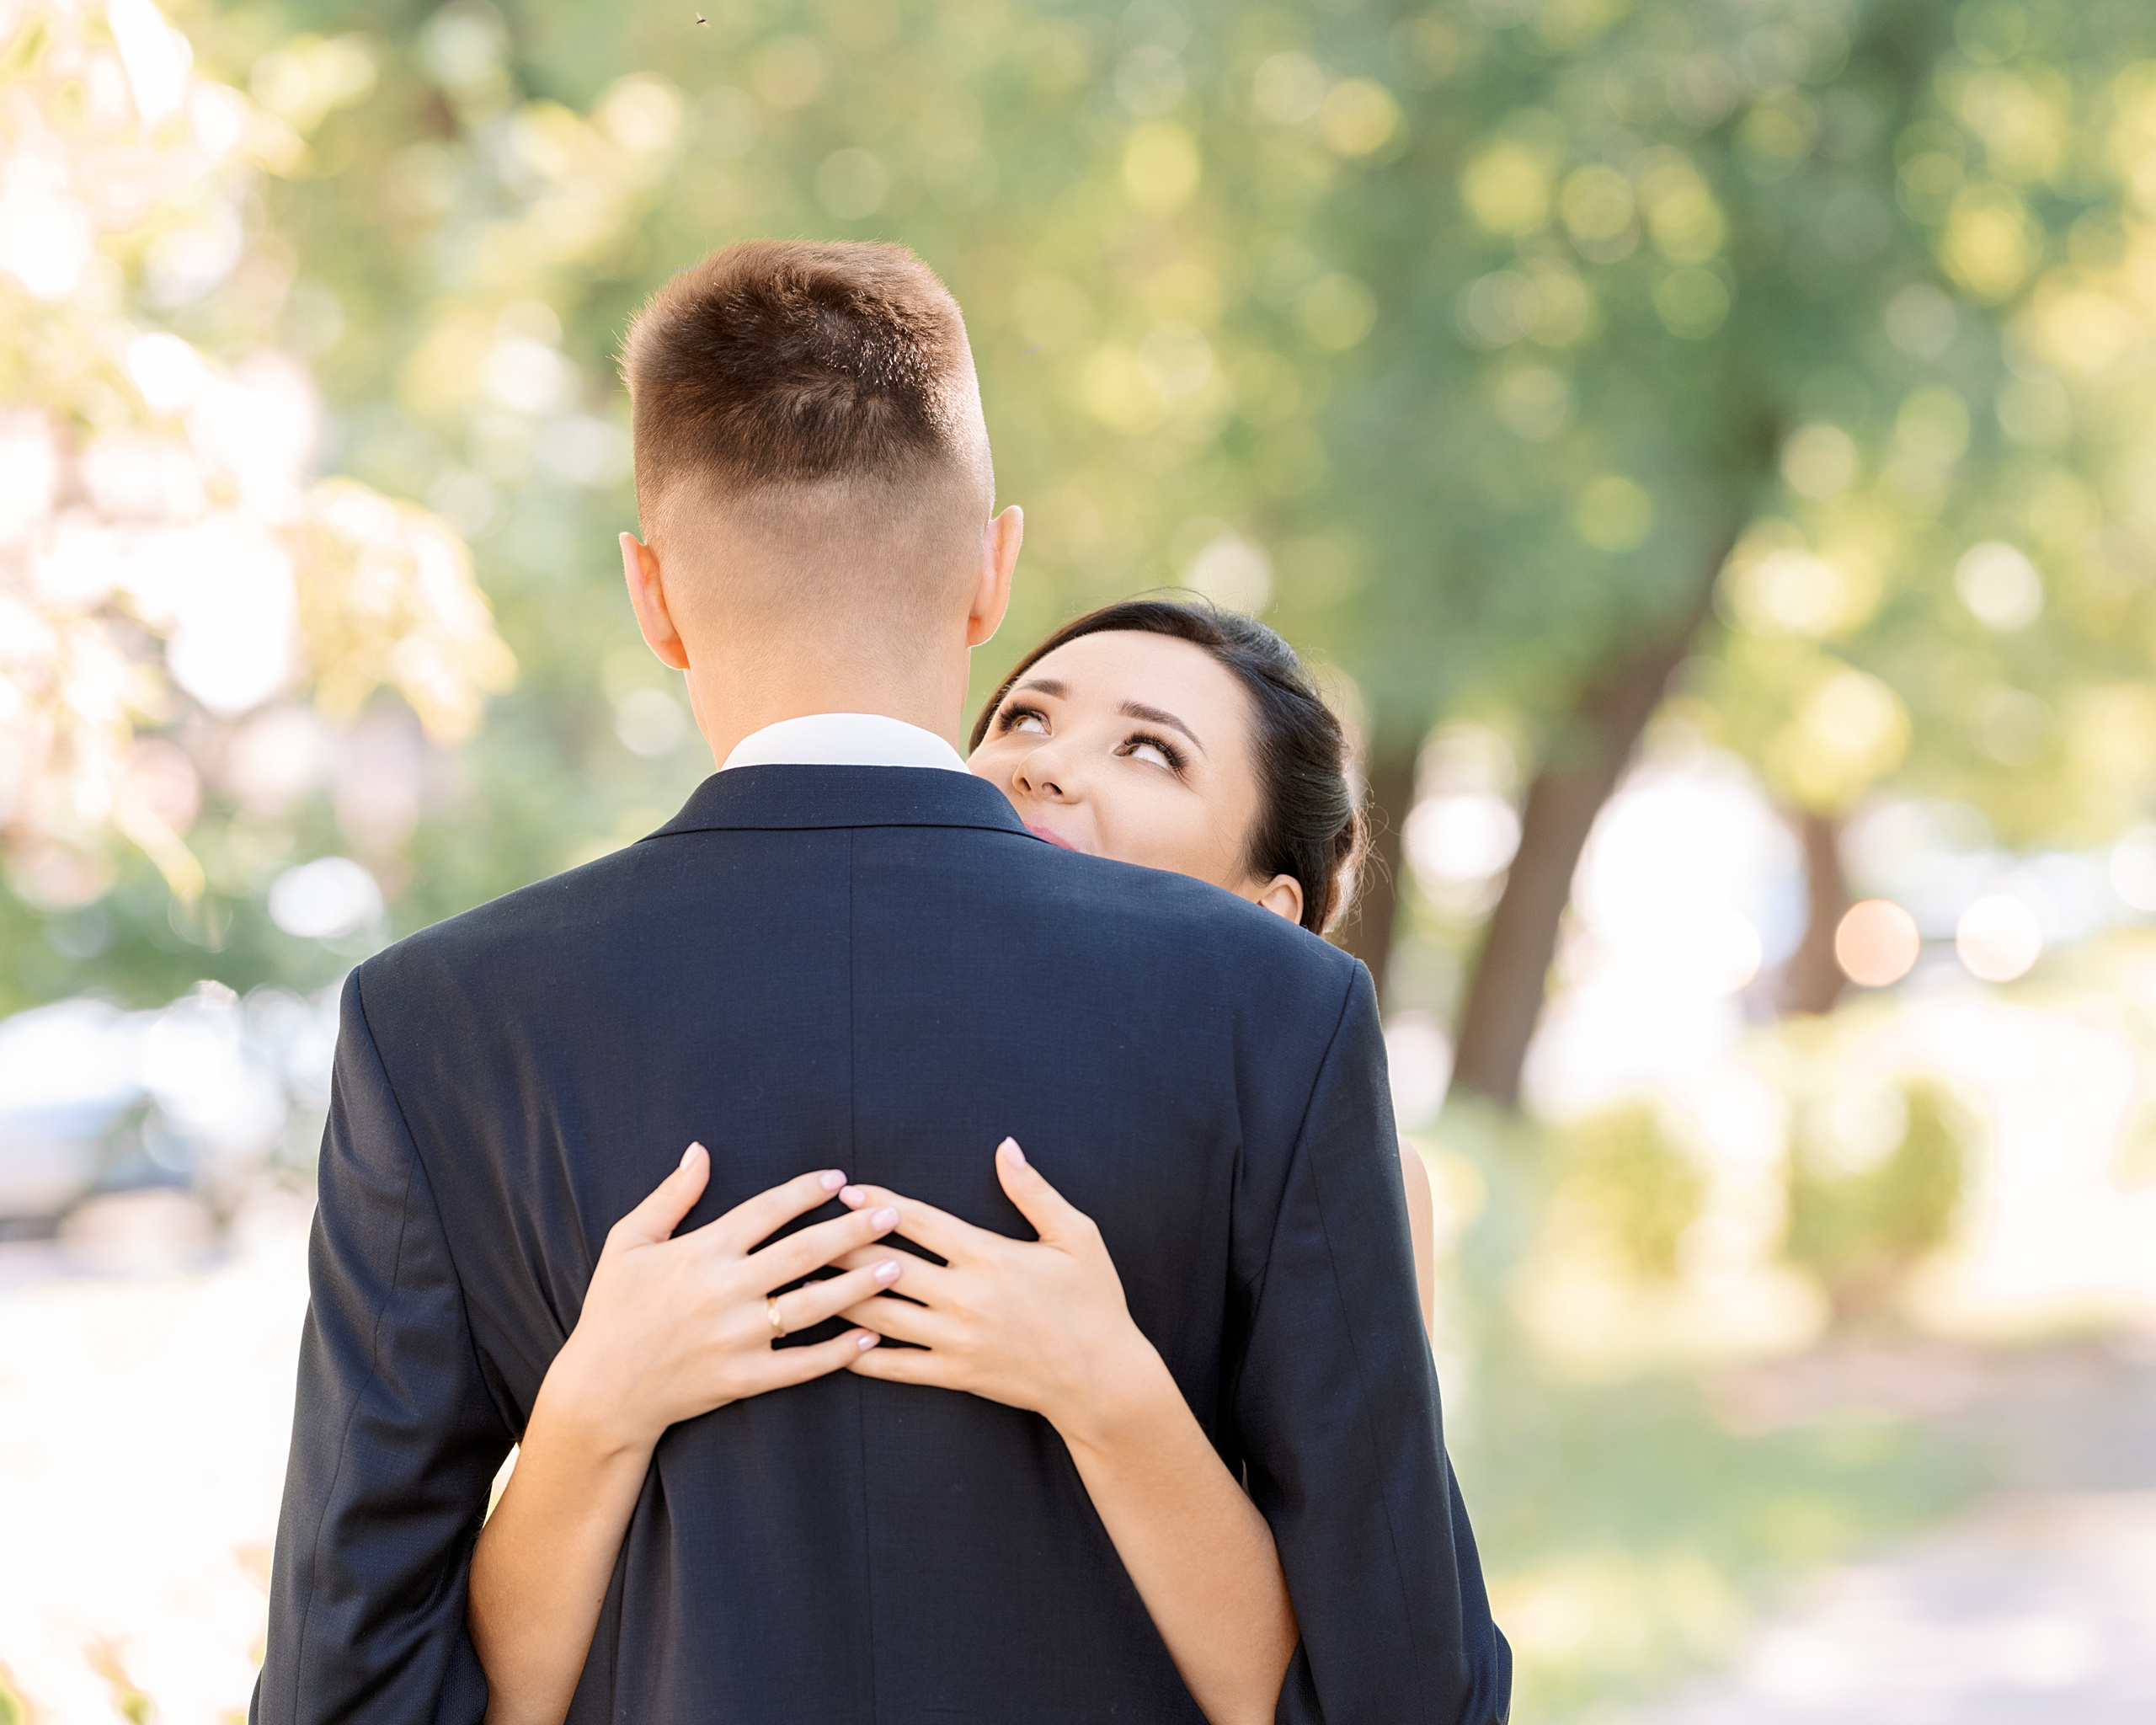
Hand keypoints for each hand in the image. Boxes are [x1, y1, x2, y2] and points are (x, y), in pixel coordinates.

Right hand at [540, 1144, 906, 1455]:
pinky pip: (801, 1365)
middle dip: (851, 1229)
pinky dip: (838, 1353)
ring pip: (811, 1305)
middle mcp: (724, 1290)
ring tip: (895, 1267)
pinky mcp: (743, 1379)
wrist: (600, 1390)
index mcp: (701, 1251)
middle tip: (891, 1214)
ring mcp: (736, 1337)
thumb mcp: (628, 1241)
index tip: (840, 1179)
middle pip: (802, 1252)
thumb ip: (670, 1196)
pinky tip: (869, 1336)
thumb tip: (699, 1150)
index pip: (766, 1210)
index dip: (806, 1191)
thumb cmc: (613, 1309)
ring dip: (858, 1285)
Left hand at [832, 1139, 1166, 1446]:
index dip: (878, 1203)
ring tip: (803, 1283)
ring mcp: (956, 1339)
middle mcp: (965, 1296)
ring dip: (838, 1297)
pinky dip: (861, 1356)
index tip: (845, 1191)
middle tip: (806, 1233)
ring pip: (881, 1315)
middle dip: (842, 1247)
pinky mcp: (955, 1375)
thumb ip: (1034, 1191)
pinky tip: (833, 1343)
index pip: (919, 1222)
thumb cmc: (1094, 1301)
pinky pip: (896, 1367)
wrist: (1104, 1377)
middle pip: (886, 1266)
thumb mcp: (1076, 1236)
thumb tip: (1005, 1146)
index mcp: (988, 1255)